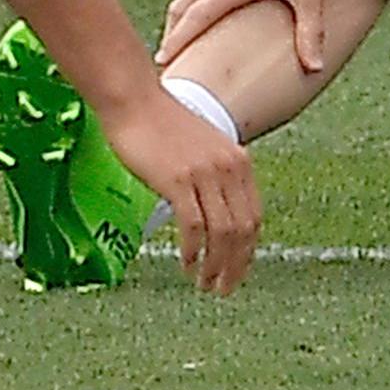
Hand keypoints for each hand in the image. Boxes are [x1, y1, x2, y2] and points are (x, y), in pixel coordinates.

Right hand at [96, 90, 260, 294]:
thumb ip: (212, 176)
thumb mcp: (200, 148)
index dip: (248, 250)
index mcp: (238, 160)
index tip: (238, 271)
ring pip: (222, 233)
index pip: (254, 216)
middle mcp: (228, 167)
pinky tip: (186, 262)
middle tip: (222, 289)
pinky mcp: (178, 179)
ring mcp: (205, 173)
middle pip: (243, 230)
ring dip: (215, 265)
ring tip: (204, 283)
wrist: (134, 100)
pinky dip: (193, 250)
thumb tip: (213, 213)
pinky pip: (194, 225)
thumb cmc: (159, 123)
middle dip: (236, 266)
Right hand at [160, 0, 334, 72]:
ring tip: (181, 44)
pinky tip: (200, 12)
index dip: (177, 42)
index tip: (163, 63)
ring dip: (179, 19)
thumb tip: (315, 67)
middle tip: (170, 65)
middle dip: (172, 37)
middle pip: (181, 9)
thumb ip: (311, 30)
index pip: (195, 18)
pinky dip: (190, 1)